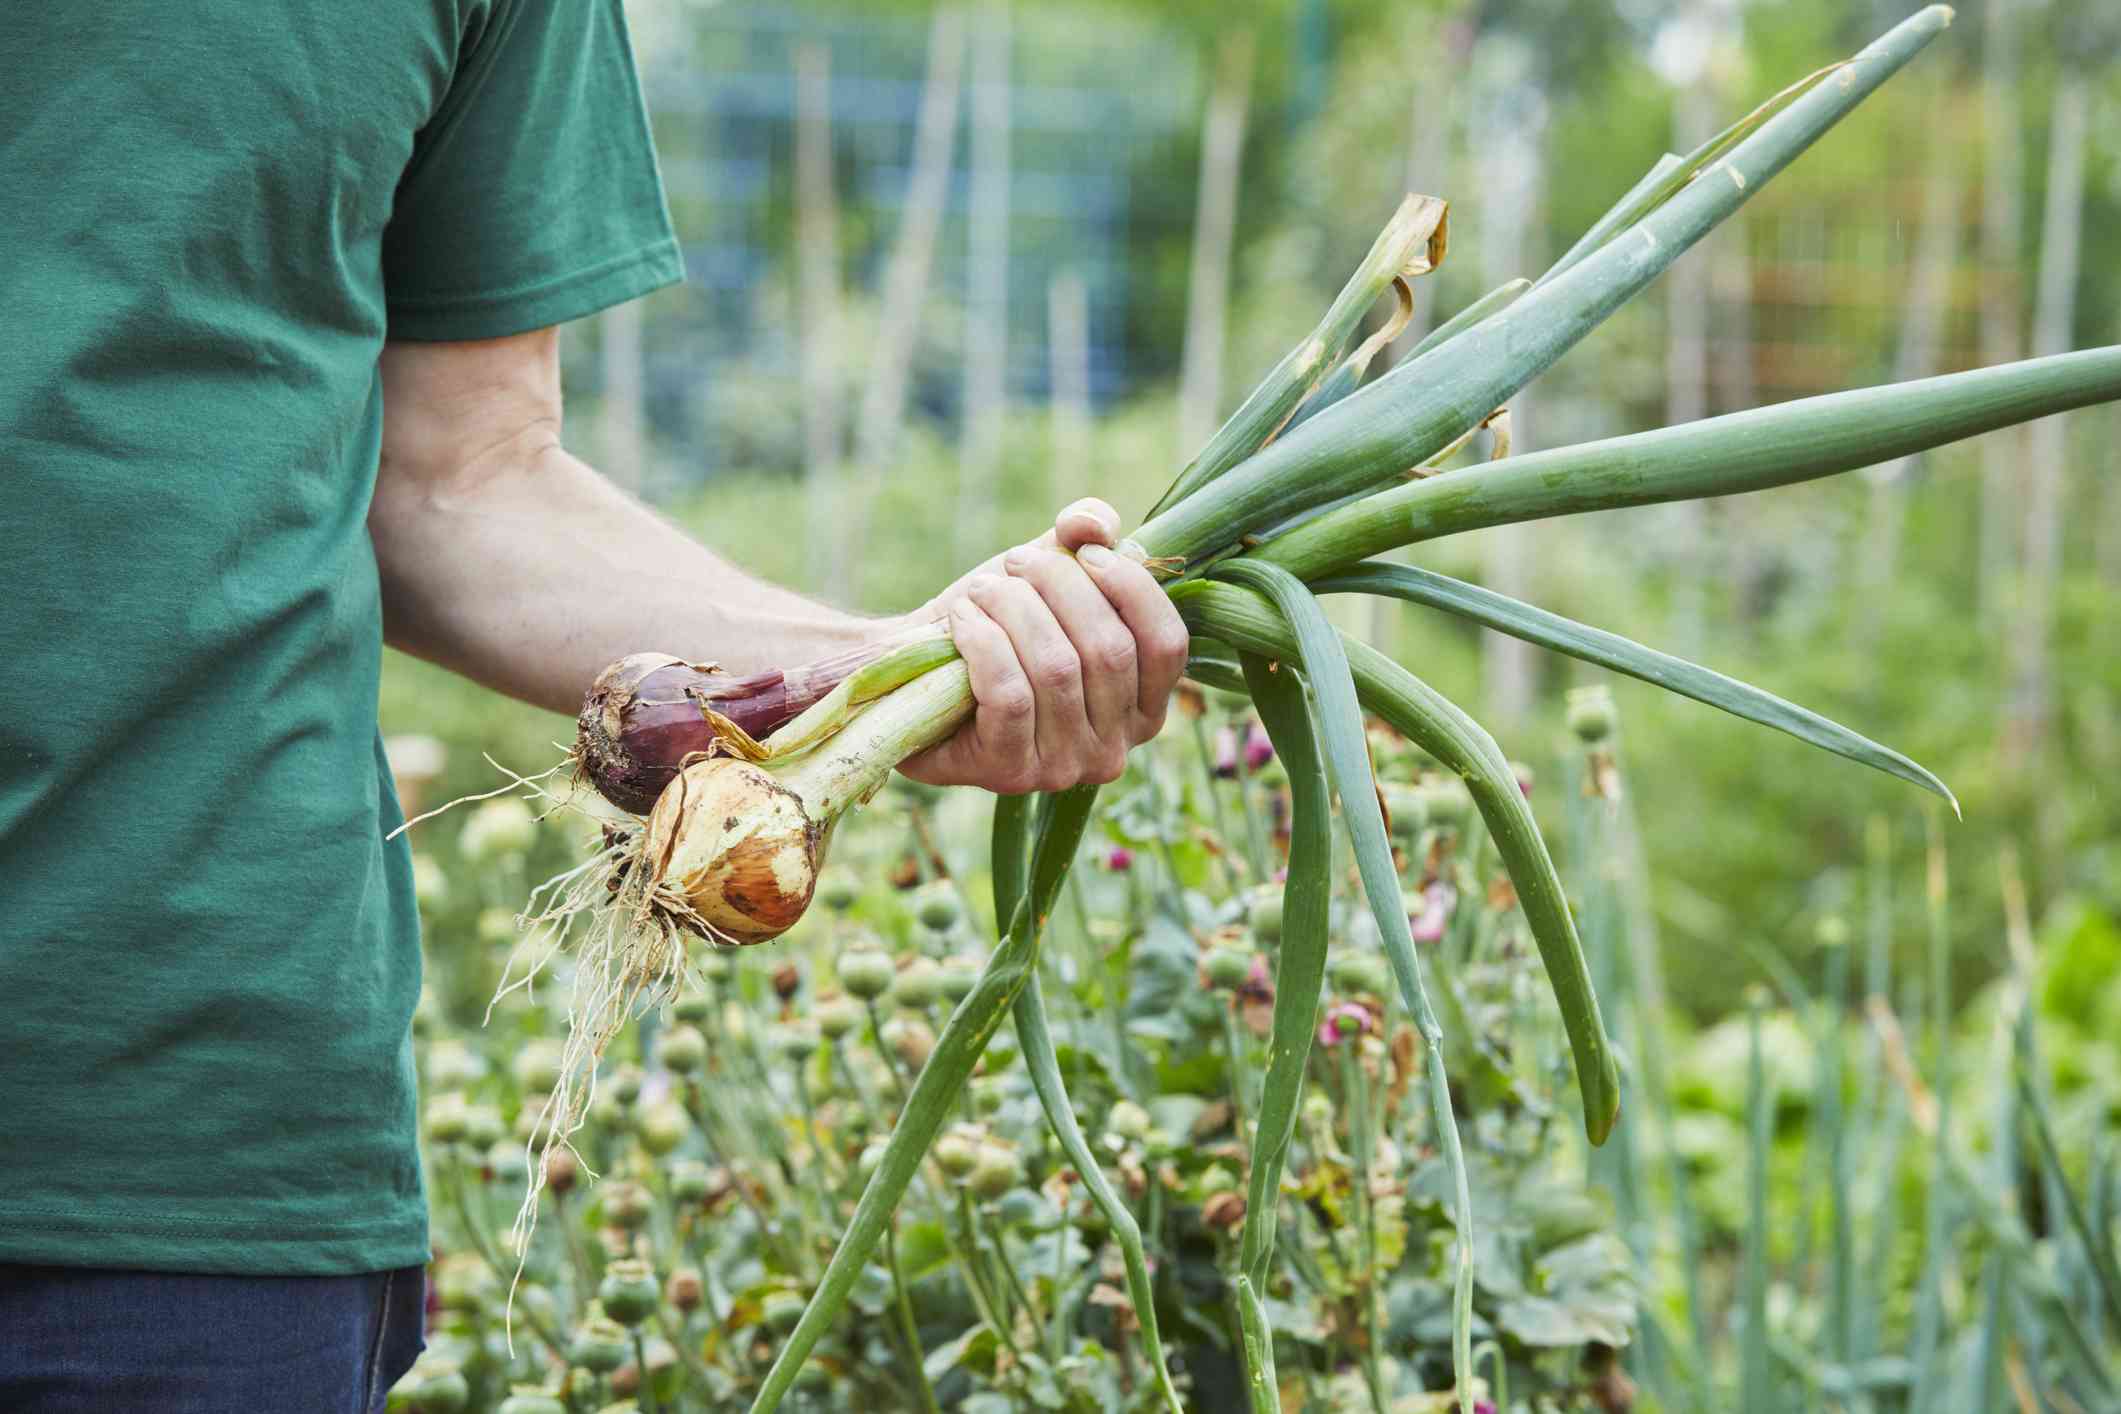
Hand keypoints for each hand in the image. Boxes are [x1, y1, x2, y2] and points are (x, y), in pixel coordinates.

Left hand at [901, 499, 1189, 792]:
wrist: (911, 680)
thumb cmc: (996, 628)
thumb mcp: (1047, 574)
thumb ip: (1086, 536)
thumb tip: (1098, 524)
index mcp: (1143, 707)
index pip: (1167, 644)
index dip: (1131, 587)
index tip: (1083, 550)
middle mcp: (1113, 749)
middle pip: (1108, 650)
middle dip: (1059, 587)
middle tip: (1015, 563)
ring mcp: (1063, 768)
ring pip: (1056, 668)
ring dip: (1013, 609)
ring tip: (983, 591)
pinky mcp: (1009, 772)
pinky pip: (1010, 695)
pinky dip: (983, 641)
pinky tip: (962, 621)